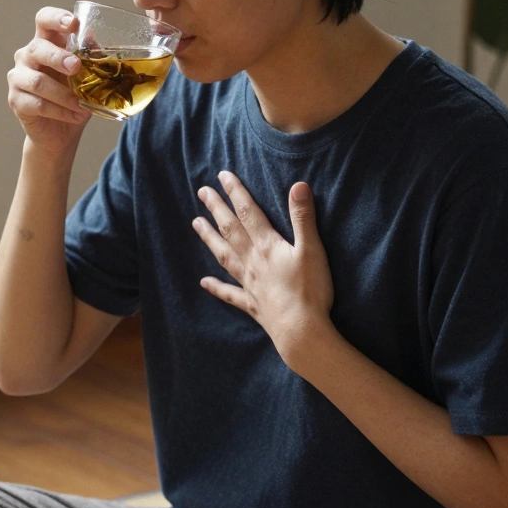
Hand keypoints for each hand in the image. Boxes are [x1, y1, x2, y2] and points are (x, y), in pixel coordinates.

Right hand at [7, 7, 92, 149]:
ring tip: (82, 104)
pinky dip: (61, 111)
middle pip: (37, 48)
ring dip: (64, 94)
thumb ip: (90, 58)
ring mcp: (18, 78)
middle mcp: (27, 56)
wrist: (60, 131)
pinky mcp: (16, 101)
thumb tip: (98, 45)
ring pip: (38, 81)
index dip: (55, 18)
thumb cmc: (73, 96)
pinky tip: (76, 115)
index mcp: (46, 42)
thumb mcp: (87, 75)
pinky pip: (38, 104)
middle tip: (76, 67)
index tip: (73, 23)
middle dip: (58, 57)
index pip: (43, 20)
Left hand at [193, 171, 335, 373]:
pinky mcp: (251, 304)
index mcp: (266, 246)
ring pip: (224, 256)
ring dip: (209, 239)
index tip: (222, 176)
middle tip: (201, 192)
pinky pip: (229, 294)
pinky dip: (216, 287)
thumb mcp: (312, 250)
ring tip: (195, 224)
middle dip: (216, 209)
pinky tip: (204, 282)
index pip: (248, 213)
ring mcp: (249, 284)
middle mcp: (252, 262)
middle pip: (230, 230)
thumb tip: (298, 185)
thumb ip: (303, 218)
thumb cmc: (310, 290)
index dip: (236, 192)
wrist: (301, 331)